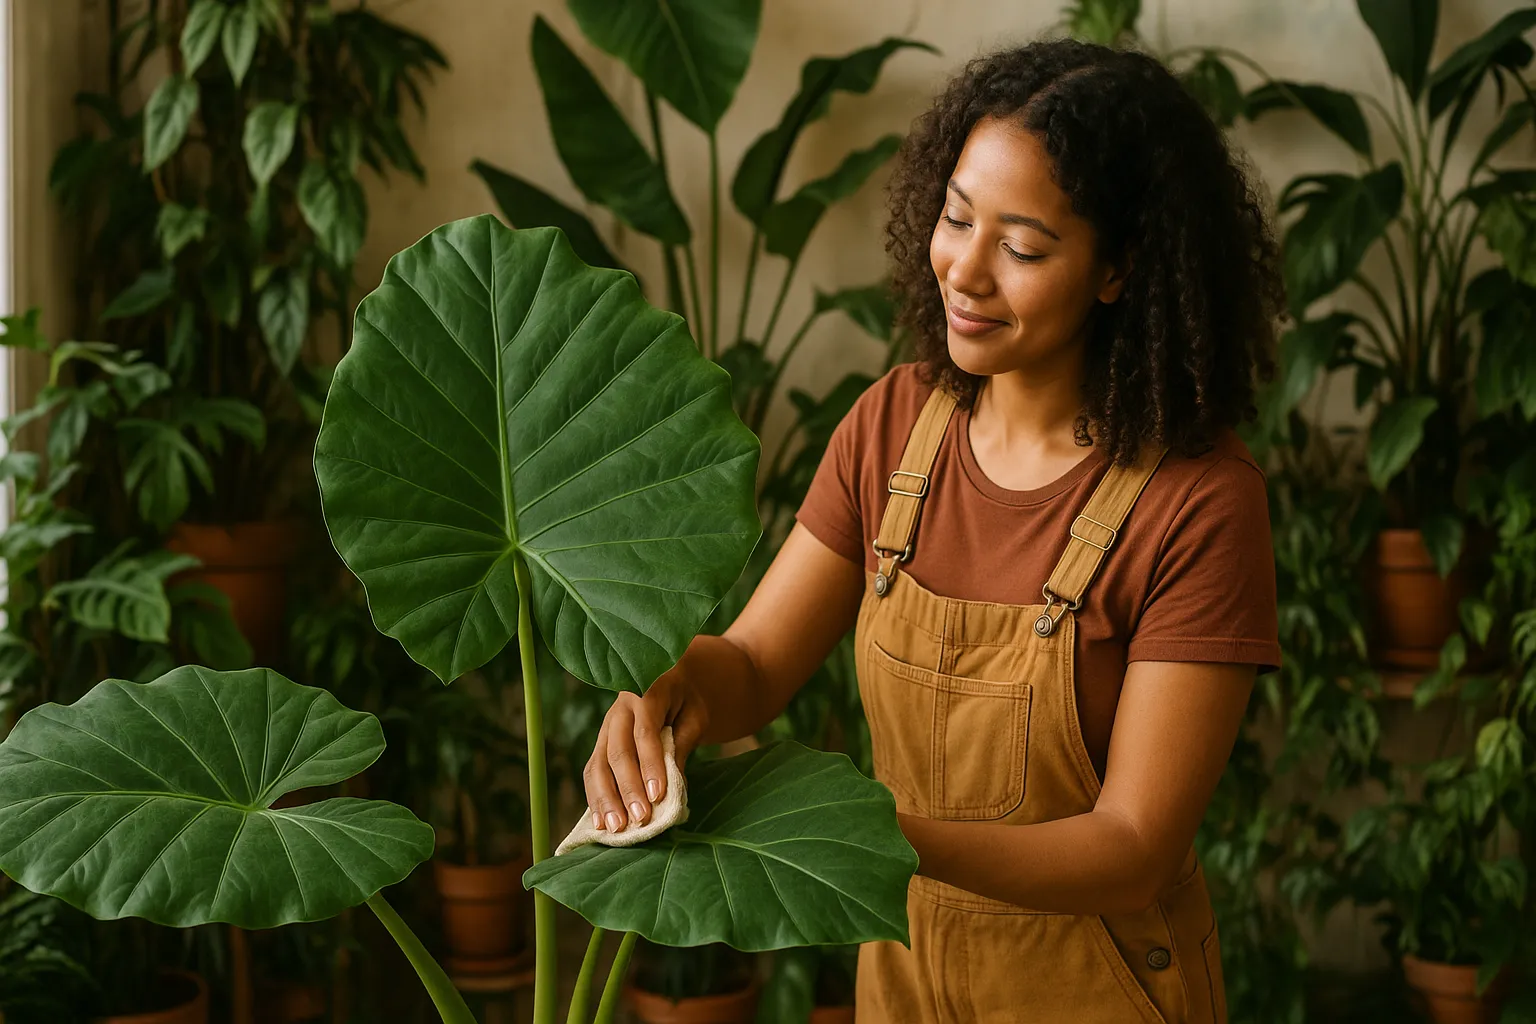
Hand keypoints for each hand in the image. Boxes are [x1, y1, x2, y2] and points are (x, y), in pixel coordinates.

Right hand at [582, 656, 708, 833]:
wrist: (669, 681)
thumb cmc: (688, 701)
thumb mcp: (695, 716)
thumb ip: (683, 745)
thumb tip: (674, 786)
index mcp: (646, 692)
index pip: (645, 733)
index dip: (650, 765)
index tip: (658, 796)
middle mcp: (619, 709)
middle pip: (617, 751)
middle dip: (627, 788)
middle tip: (639, 818)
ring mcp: (605, 727)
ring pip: (598, 764)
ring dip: (606, 799)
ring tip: (616, 828)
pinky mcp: (600, 744)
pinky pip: (592, 772)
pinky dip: (596, 798)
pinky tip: (599, 822)